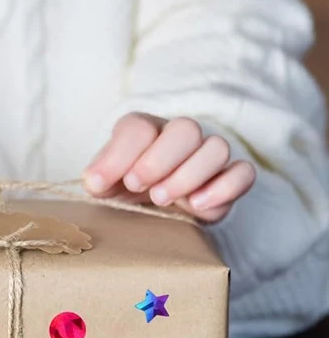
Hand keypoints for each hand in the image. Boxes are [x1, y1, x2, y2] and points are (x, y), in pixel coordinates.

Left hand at [84, 113, 255, 222]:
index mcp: (144, 132)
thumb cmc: (124, 191)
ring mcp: (207, 156)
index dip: (121, 155)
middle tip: (138, 187)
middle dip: (159, 161)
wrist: (149, 210)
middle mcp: (179, 137)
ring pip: (217, 149)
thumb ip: (97, 177)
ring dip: (188, 176)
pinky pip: (244, 174)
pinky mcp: (228, 180)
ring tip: (161, 199)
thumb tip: (94, 178)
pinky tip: (197, 205)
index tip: (105, 183)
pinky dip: (224, 188)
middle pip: (186, 129)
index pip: (138, 128)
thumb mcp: (103, 185)